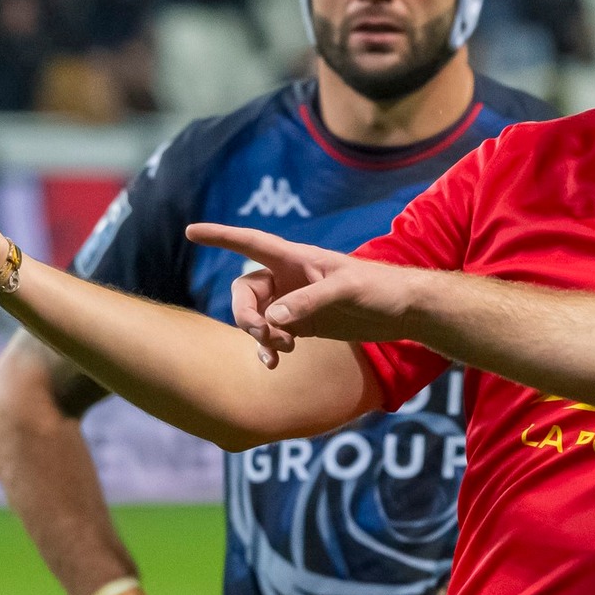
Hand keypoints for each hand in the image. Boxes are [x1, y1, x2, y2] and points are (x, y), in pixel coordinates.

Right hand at [186, 223, 428, 364]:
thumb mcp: (346, 291)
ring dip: (258, 335)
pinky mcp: (303, 325)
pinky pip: (271, 335)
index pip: (250, 243)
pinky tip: (275, 362)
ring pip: (255, 317)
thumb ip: (307, 303)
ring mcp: (294, 303)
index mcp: (296, 258)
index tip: (190, 231)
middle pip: (245, 292)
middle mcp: (289, 278)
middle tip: (262, 334)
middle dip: (245, 315)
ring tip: (281, 350)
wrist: (404, 311)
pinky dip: (268, 348)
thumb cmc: (379, 288)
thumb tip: (272, 320)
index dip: (220, 236)